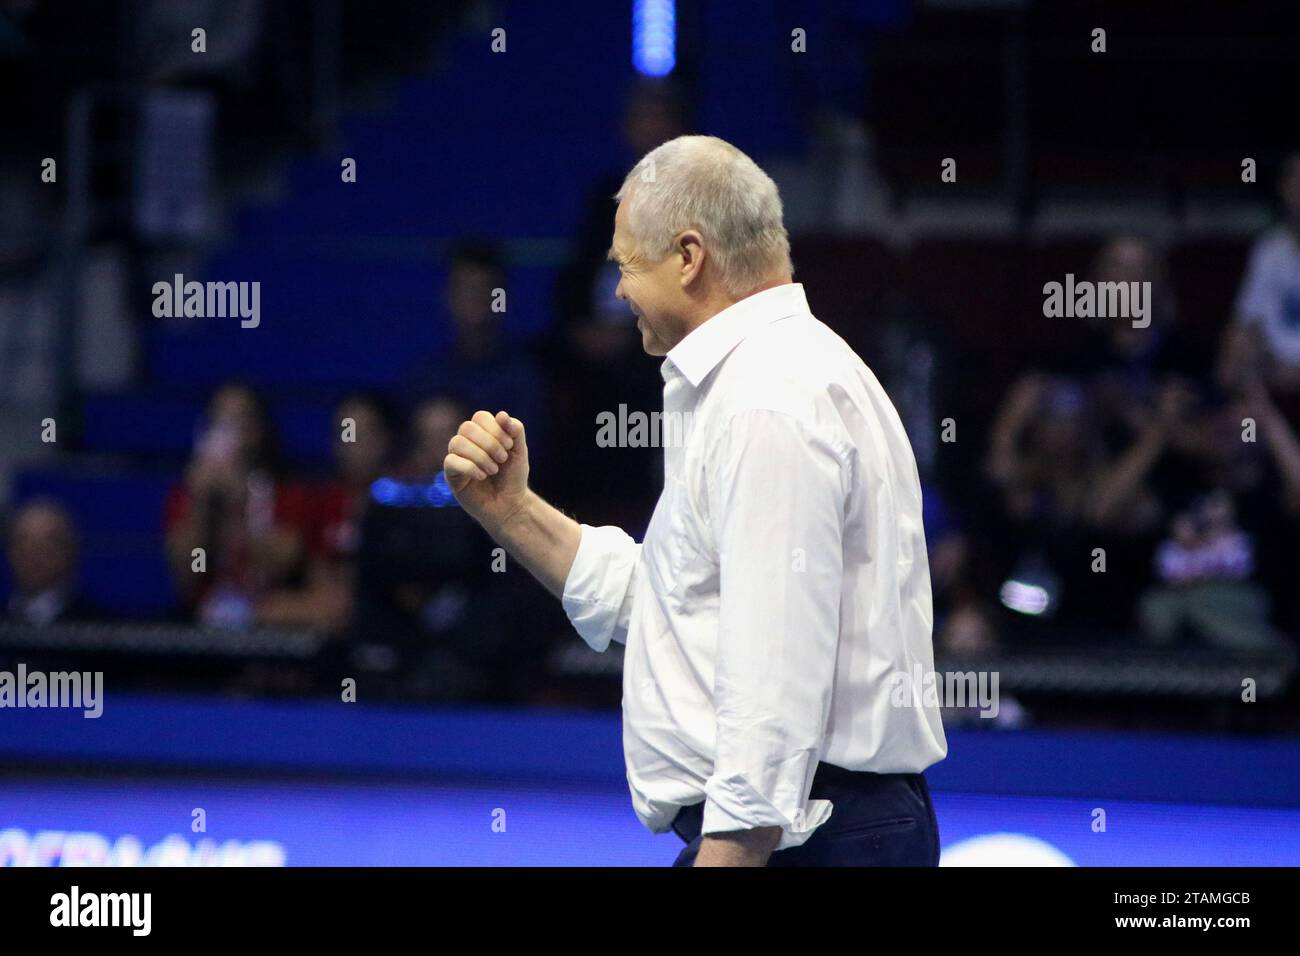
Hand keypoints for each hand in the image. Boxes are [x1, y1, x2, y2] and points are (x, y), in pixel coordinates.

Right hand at [444, 410, 529, 529]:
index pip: (480, 417)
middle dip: (489, 442)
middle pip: (467, 427)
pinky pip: (451, 461)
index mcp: (482, 433)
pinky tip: (482, 476)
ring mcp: (457, 458)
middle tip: (502, 459)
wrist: (510, 505)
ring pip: (456, 442)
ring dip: (480, 456)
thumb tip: (502, 414)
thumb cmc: (513, 477)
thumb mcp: (519, 452)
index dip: (495, 428)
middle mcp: (467, 442)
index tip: (509, 446)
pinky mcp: (451, 475)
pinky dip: (470, 467)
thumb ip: (515, 431)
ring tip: (493, 470)